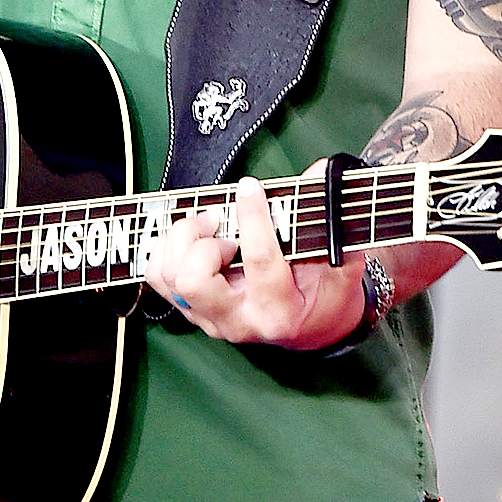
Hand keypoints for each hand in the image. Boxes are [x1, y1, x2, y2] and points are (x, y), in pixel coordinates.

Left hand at [142, 167, 367, 351]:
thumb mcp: (343, 266)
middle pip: (194, 280)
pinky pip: (158, 277)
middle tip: (220, 222)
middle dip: (202, 241)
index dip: (253, 218)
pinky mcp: (192, 311)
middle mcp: (239, 320)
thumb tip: (319, 173)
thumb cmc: (326, 295)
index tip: (250, 186)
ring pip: (170, 276)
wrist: (312, 329)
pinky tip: (192, 237)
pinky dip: (167, 248)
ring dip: (182, 241)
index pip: (260, 262)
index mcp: (279, 309)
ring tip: (208, 227)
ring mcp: (210, 319)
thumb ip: (333, 225)